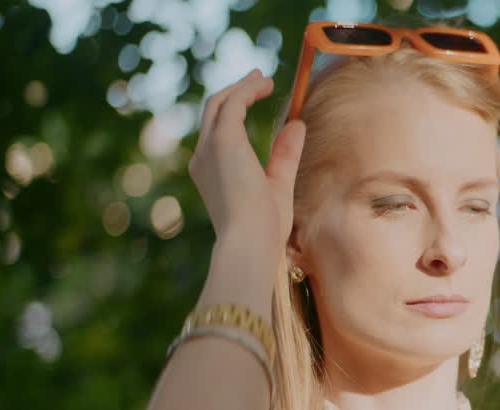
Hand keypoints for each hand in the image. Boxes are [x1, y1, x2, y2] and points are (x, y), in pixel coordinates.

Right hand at [188, 69, 305, 257]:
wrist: (250, 240)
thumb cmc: (265, 226)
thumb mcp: (278, 184)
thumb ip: (285, 155)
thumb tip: (297, 125)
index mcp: (210, 173)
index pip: (218, 133)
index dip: (236, 110)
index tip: (256, 96)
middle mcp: (203, 158)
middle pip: (214, 112)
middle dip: (235, 91)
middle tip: (258, 79)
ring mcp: (208, 148)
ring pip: (220, 103)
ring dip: (243, 87)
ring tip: (265, 79)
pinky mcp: (222, 140)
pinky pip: (234, 103)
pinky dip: (249, 91)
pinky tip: (266, 86)